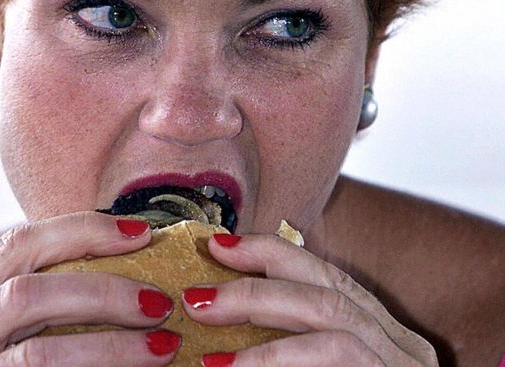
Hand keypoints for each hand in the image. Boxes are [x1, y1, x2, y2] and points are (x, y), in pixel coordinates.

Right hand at [0, 212, 180, 366]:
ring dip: (110, 348)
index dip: (83, 230)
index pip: (20, 244)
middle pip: (28, 295)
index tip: (140, 233)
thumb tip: (126, 269)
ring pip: (38, 356)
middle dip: (103, 293)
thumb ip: (39, 296)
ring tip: (163, 345)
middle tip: (159, 301)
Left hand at [183, 233, 437, 365]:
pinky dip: (280, 364)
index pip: (326, 275)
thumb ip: (291, 347)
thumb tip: (219, 330)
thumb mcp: (320, 365)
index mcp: (383, 334)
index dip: (272, 254)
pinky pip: (336, 364)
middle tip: (197, 297)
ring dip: (265, 332)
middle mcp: (402, 350)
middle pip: (328, 293)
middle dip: (257, 289)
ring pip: (334, 327)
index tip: (220, 246)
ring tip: (208, 348)